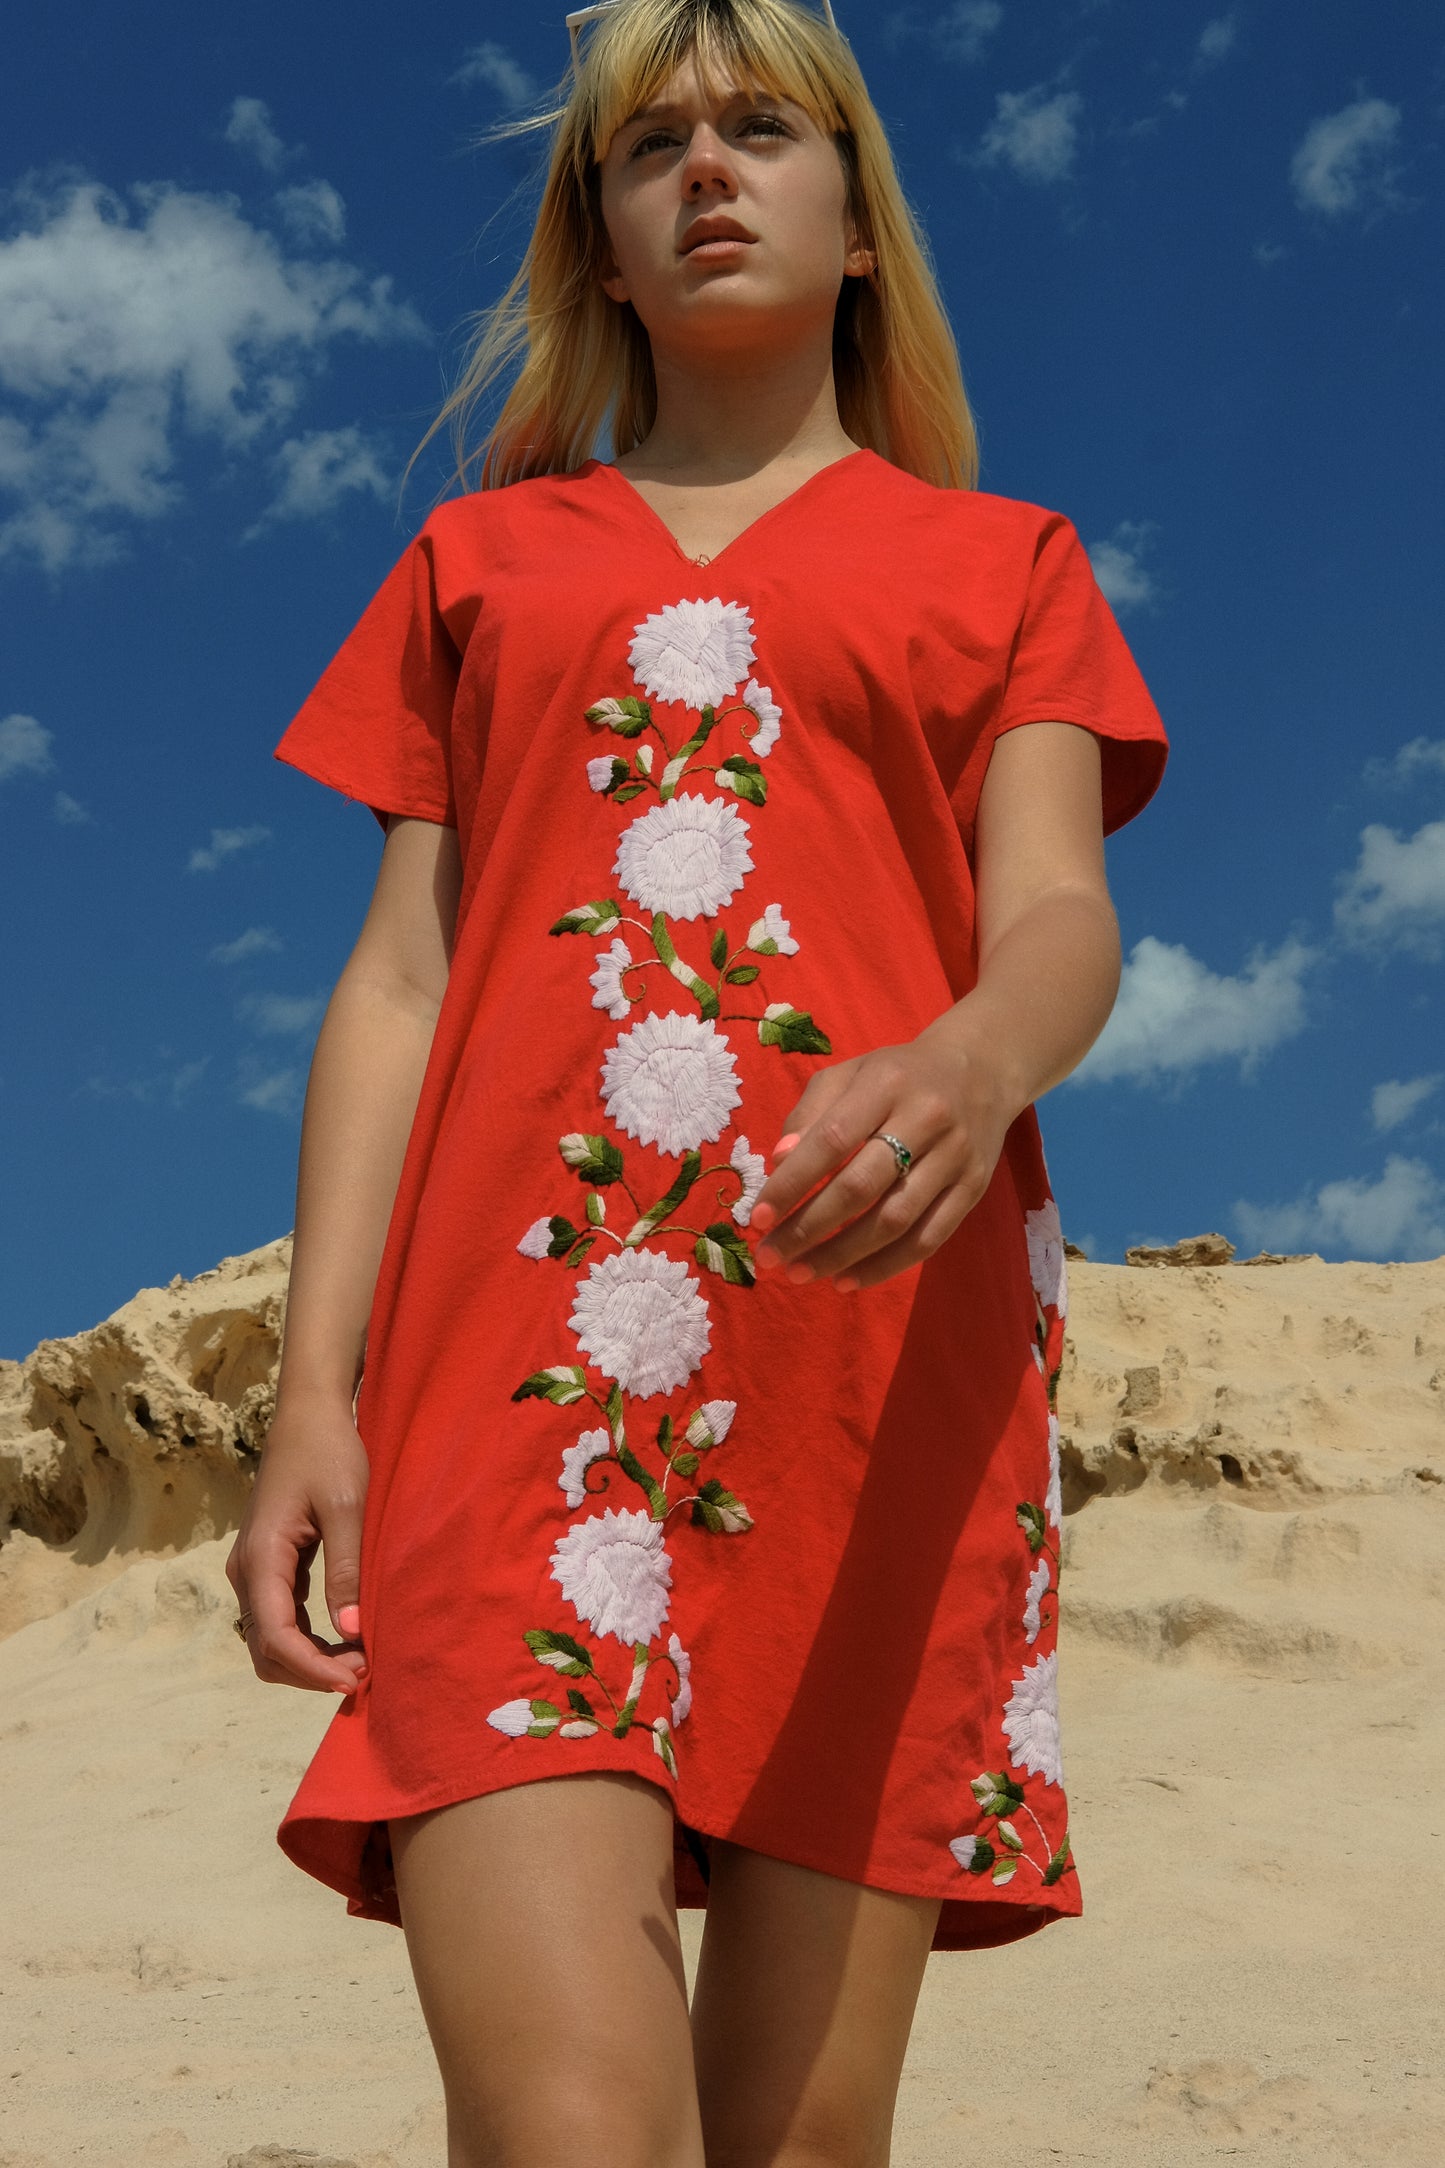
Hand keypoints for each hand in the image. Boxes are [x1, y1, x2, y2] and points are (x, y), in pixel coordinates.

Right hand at [225, 1384, 370, 1693]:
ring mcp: (254, 1569)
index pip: (276, 1637)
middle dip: (310, 1671)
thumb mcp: (348, 1508)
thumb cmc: (330, 1452)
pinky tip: (345, 1636)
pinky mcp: (268, 1565)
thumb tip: (351, 1632)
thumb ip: (346, 1570)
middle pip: (266, 1650)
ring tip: (359, 1658)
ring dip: (309, 1659)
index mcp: (261, 1557)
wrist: (308, 1414)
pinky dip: (307, 1639)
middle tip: (364, 1671)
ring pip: (270, 1639)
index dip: (312, 1668)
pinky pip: (279, 1618)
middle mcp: (247, 1570)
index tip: (355, 1678)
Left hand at [747, 1017, 1017, 1293]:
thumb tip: (779, 1163)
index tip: (759, 1217)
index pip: (832, 1140)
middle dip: (810, 1227)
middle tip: (772, 1255)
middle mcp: (926, 1119)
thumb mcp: (850, 1074)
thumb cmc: (899, 1075)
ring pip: (895, 1220)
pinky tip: (847, 1280)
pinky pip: (928, 1239)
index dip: (793, 1183)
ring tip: (801, 1273)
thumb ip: (810, 1114)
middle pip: (862, 1186)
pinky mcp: (974, 1189)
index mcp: (886, 1084)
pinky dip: (885, 1266)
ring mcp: (955, 1158)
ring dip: (843, 1255)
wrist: (983, 1070)